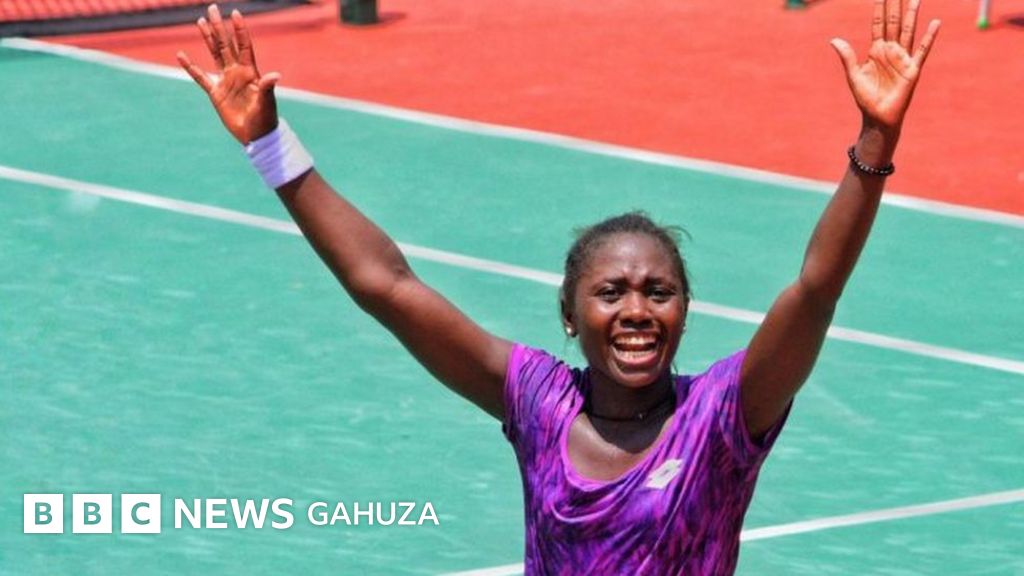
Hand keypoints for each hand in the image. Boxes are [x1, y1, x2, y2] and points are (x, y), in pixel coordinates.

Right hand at [177, 4, 279, 143]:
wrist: (256, 136)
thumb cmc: (265, 118)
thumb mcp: (267, 102)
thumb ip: (268, 87)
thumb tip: (275, 75)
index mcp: (251, 72)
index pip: (244, 46)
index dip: (240, 30)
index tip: (235, 13)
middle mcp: (237, 72)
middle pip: (226, 45)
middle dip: (219, 27)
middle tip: (213, 8)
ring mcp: (226, 81)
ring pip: (215, 54)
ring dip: (208, 38)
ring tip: (200, 21)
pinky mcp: (216, 93)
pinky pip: (200, 77)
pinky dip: (190, 67)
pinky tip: (181, 56)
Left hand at [830, 0, 939, 131]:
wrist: (878, 117)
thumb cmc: (866, 97)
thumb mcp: (853, 75)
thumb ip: (847, 56)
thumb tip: (833, 39)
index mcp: (876, 50)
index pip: (878, 23)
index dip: (879, 7)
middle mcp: (891, 50)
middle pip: (894, 22)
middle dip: (895, 4)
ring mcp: (903, 58)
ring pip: (908, 31)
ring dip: (912, 14)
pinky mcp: (913, 69)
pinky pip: (922, 50)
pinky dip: (929, 36)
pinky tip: (935, 22)